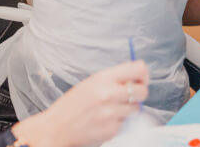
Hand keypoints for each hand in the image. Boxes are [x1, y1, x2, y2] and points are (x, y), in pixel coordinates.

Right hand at [14, 60, 149, 146]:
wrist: (56, 128)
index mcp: (103, 78)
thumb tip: (138, 75)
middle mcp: (109, 94)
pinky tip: (105, 120)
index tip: (140, 78)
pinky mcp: (112, 130)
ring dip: (128, 108)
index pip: (138, 69)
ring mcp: (111, 114)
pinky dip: (119, 121)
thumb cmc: (72, 104)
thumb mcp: (91, 82)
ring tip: (112, 108)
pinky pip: (125, 123)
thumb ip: (114, 77)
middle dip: (139, 92)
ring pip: (136, 108)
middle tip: (130, 95)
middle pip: (142, 90)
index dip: (143, 73)